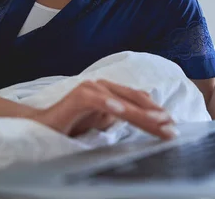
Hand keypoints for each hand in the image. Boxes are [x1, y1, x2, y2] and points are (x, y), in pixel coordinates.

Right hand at [29, 79, 177, 139]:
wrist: (42, 128)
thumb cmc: (73, 126)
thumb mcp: (103, 123)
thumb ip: (122, 115)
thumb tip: (147, 114)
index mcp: (111, 92)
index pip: (138, 101)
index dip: (156, 112)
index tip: (172, 126)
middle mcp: (103, 86)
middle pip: (134, 100)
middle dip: (155, 115)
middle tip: (171, 129)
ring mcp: (90, 89)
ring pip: (120, 100)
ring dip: (139, 112)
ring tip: (156, 122)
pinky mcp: (77, 96)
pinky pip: (96, 100)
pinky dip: (109, 105)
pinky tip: (121, 112)